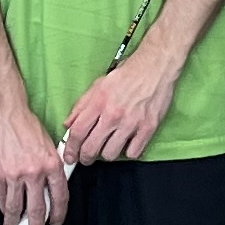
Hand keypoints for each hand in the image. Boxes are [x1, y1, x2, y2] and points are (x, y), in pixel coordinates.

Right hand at [0, 97, 70, 224]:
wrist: (4, 112)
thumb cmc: (26, 125)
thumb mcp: (49, 144)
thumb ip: (51, 167)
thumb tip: (51, 187)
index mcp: (52, 164)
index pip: (59, 197)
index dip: (59, 214)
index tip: (56, 223)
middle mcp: (34, 172)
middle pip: (37, 210)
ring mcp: (14, 175)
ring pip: (16, 208)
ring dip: (15, 222)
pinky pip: (1, 197)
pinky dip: (3, 208)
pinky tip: (5, 213)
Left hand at [57, 42, 185, 170]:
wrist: (155, 67)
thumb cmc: (128, 74)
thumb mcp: (98, 85)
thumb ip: (82, 106)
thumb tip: (69, 124)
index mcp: (99, 102)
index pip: (77, 133)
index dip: (70, 149)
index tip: (70, 156)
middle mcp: (113, 114)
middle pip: (91, 148)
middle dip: (85, 158)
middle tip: (86, 158)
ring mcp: (131, 123)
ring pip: (111, 154)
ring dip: (107, 154)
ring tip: (109, 146)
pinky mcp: (148, 128)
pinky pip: (133, 153)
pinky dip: (129, 152)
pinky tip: (128, 144)